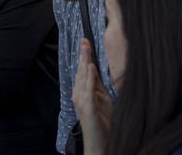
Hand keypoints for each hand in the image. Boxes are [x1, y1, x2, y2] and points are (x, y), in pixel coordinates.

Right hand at [73, 39, 113, 153]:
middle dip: (83, 55)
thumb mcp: (102, 97)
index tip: (85, 41)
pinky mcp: (87, 109)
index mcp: (83, 92)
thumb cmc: (101, 120)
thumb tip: (97, 68)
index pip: (83, 70)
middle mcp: (79, 95)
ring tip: (86, 49)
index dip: (84, 56)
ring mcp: (82, 102)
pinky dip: (89, 79)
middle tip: (84, 40)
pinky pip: (88, 91)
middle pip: (81, 71)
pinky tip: (91, 68)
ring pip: (83, 79)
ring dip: (85, 63)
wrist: (100, 141)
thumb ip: (98, 84)